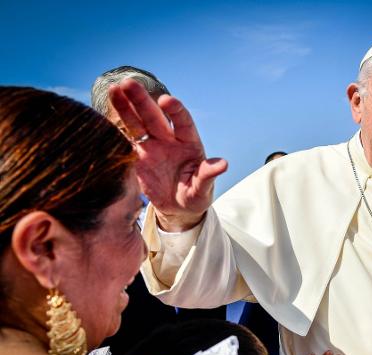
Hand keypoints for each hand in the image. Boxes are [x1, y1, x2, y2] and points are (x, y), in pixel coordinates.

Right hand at [109, 79, 227, 231]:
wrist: (178, 207)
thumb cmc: (194, 196)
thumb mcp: (202, 189)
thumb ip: (207, 175)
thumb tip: (222, 164)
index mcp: (189, 143)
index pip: (183, 122)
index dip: (175, 111)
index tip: (166, 100)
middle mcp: (169, 139)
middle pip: (154, 117)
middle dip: (142, 101)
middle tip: (129, 83)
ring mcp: (152, 146)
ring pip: (137, 123)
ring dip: (125, 107)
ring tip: (113, 89)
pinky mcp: (137, 156)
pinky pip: (125, 139)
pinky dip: (115, 128)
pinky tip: (102, 114)